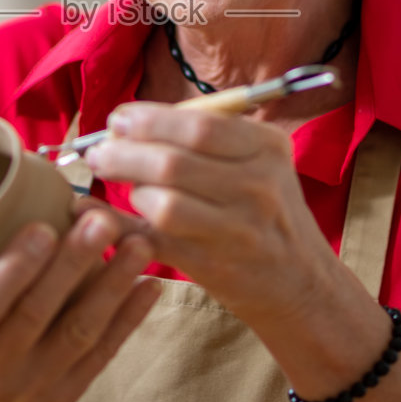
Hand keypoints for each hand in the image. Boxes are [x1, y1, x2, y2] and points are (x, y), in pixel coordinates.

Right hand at [0, 204, 158, 401]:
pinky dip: (129, 319)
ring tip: (138, 245)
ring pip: (80, 333)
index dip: (15, 269)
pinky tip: (149, 284)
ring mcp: (33, 385)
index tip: (43, 227)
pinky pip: (102, 355)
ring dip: (113, 286)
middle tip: (103, 221)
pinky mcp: (65, 395)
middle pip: (39, 314)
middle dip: (75, 265)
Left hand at [83, 103, 348, 345]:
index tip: (118, 119)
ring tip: (125, 188)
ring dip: (132, 192)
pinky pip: (154, 241)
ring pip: (163, 204)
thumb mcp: (259, 163)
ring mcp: (238, 230)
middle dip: (124, 154)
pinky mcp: (214, 266)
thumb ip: (207, 138)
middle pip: (173, 162)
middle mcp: (257, 186)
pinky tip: (98, 216)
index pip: (198, 125)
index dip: (149, 120)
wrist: (302, 282)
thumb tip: (130, 122)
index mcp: (266, 148)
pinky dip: (119, 226)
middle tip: (99, 152)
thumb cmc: (267, 212)